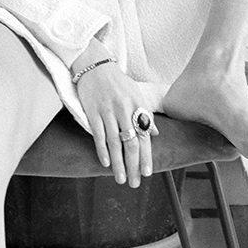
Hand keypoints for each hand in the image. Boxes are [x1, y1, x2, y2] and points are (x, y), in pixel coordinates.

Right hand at [74, 61, 158, 187]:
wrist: (94, 64)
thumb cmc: (116, 81)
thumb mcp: (135, 94)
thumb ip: (144, 114)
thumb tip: (155, 133)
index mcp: (137, 106)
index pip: (144, 136)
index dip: (146, 156)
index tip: (147, 172)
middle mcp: (124, 110)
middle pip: (131, 143)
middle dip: (134, 166)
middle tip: (135, 183)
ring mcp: (107, 111)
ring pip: (115, 143)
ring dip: (118, 164)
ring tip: (121, 179)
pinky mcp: (92, 112)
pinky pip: (98, 134)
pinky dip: (102, 150)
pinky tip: (106, 163)